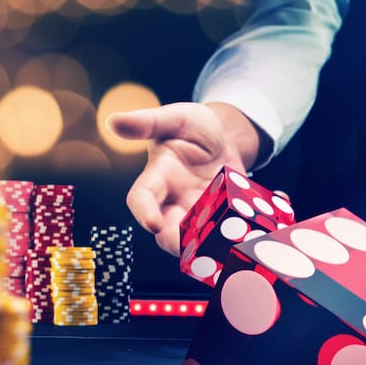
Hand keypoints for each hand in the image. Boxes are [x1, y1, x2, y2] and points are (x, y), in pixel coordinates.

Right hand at [112, 102, 261, 256]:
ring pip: (194, 241)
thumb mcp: (176, 118)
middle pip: (166, 231)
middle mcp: (173, 202)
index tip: (152, 223)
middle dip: (176, 242)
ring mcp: (197, 214)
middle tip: (190, 245)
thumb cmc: (194, 127)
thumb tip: (113, 121)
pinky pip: (222, 236)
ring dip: (206, 245)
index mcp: (157, 177)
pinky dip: (235, 238)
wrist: (225, 139)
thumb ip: (148, 122)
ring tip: (223, 242)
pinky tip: (252, 233)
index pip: (141, 198)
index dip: (144, 212)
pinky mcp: (219, 221)